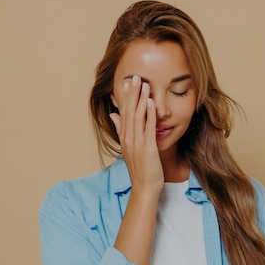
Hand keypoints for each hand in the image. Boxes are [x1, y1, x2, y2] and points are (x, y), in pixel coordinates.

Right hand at [109, 75, 163, 194]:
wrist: (145, 187)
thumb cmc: (140, 169)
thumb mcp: (128, 148)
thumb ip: (121, 130)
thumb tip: (113, 114)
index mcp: (124, 137)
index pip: (123, 113)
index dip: (126, 96)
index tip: (127, 82)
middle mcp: (128, 138)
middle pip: (129, 111)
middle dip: (132, 93)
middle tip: (135, 76)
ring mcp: (137, 143)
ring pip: (137, 117)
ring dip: (141, 99)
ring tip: (144, 84)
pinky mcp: (147, 148)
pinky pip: (148, 128)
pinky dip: (149, 115)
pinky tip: (151, 103)